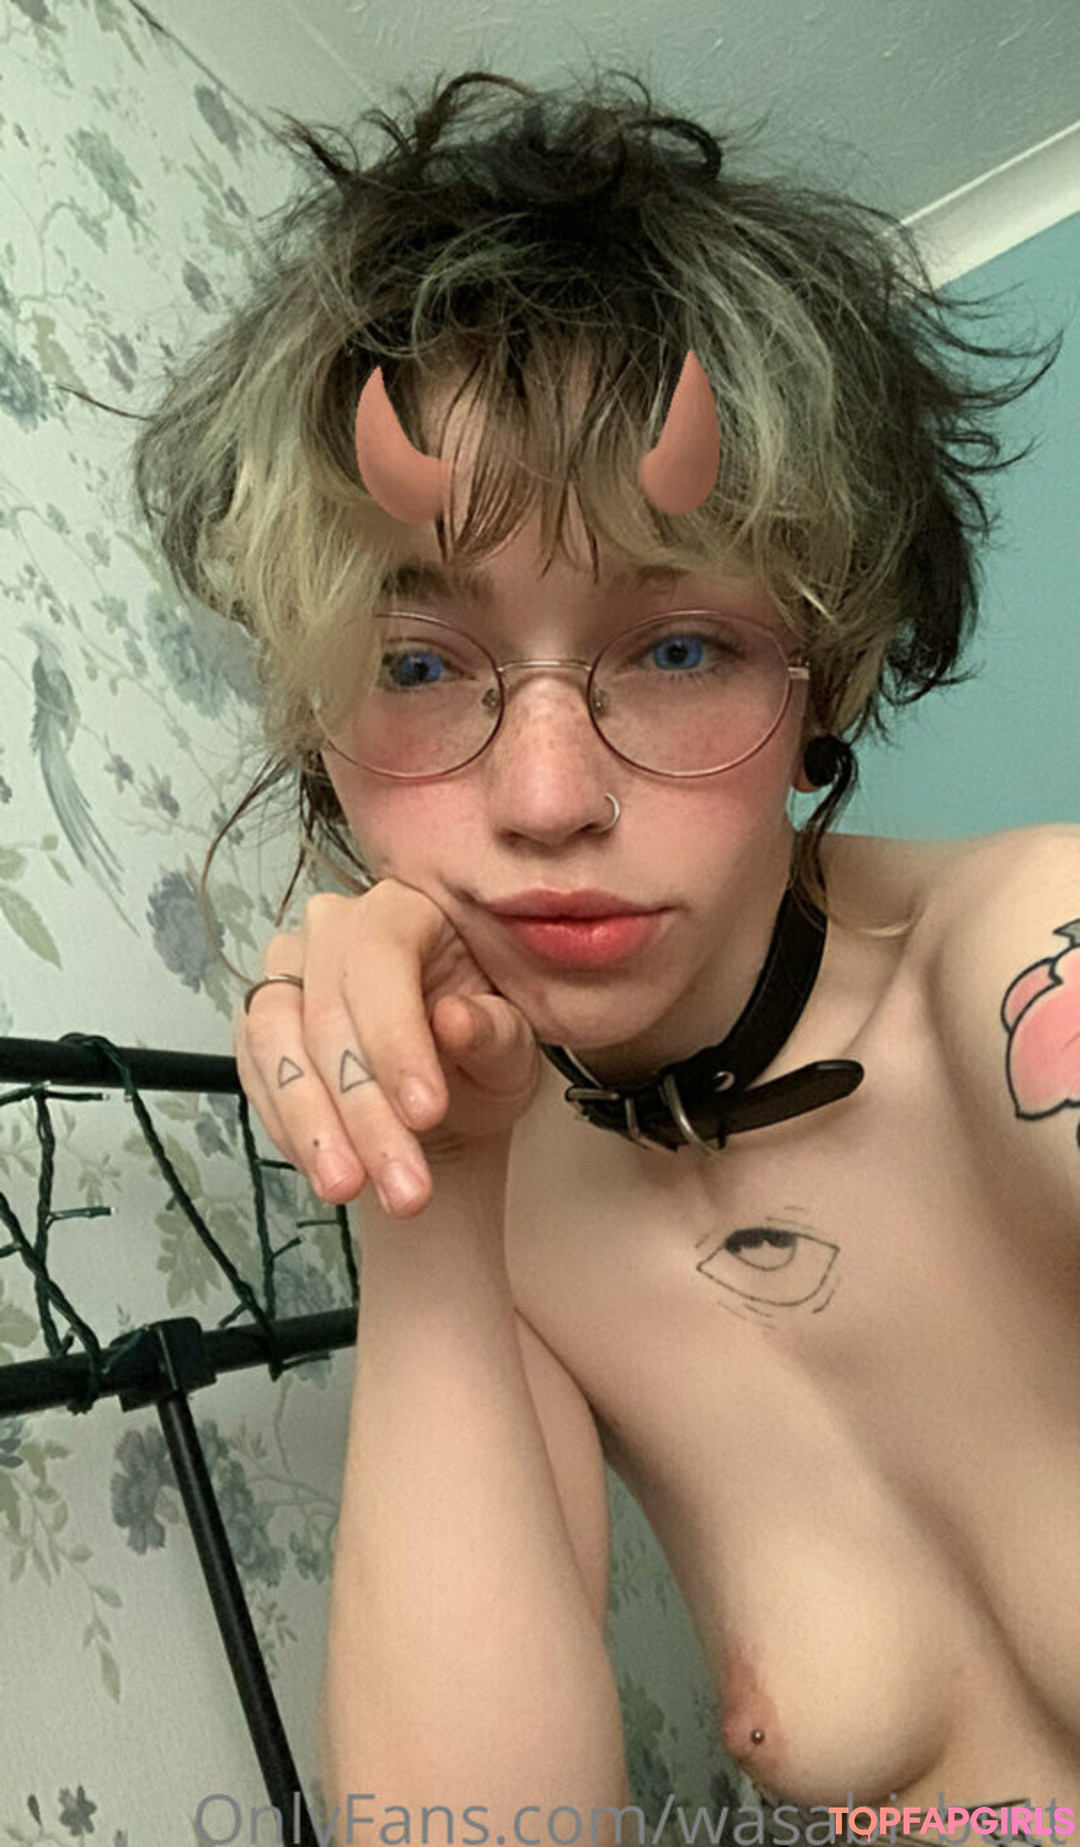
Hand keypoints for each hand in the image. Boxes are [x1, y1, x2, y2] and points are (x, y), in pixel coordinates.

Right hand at [233, 881, 539, 1216]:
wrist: (442, 1091)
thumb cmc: (482, 1051)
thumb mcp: (512, 1047)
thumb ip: (492, 1033)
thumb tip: (454, 1020)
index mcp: (405, 910)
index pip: (381, 963)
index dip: (396, 1041)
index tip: (425, 1113)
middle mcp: (334, 928)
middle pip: (327, 1014)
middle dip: (363, 1111)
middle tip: (402, 1185)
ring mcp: (286, 971)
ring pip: (276, 1042)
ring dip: (312, 1126)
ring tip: (351, 1188)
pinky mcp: (257, 1021)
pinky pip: (256, 1075)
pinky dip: (291, 1129)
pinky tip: (329, 1168)